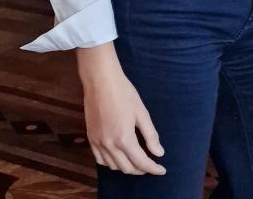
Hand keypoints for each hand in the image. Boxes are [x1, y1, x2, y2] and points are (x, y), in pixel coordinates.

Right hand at [78, 44, 165, 175]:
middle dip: (141, 170)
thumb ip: (150, 135)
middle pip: (127, 168)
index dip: (153, 168)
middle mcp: (109, 145)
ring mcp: (97, 143)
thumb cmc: (124, 93)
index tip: (162, 170)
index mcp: (124, 138)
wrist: (100, 81)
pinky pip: (100, 160)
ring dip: (126, 167)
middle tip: (152, 165)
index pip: (141, 162)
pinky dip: (111, 163)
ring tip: (137, 161)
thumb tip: (159, 153)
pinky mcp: (90, 138)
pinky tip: (119, 157)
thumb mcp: (142, 112)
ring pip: (113, 166)